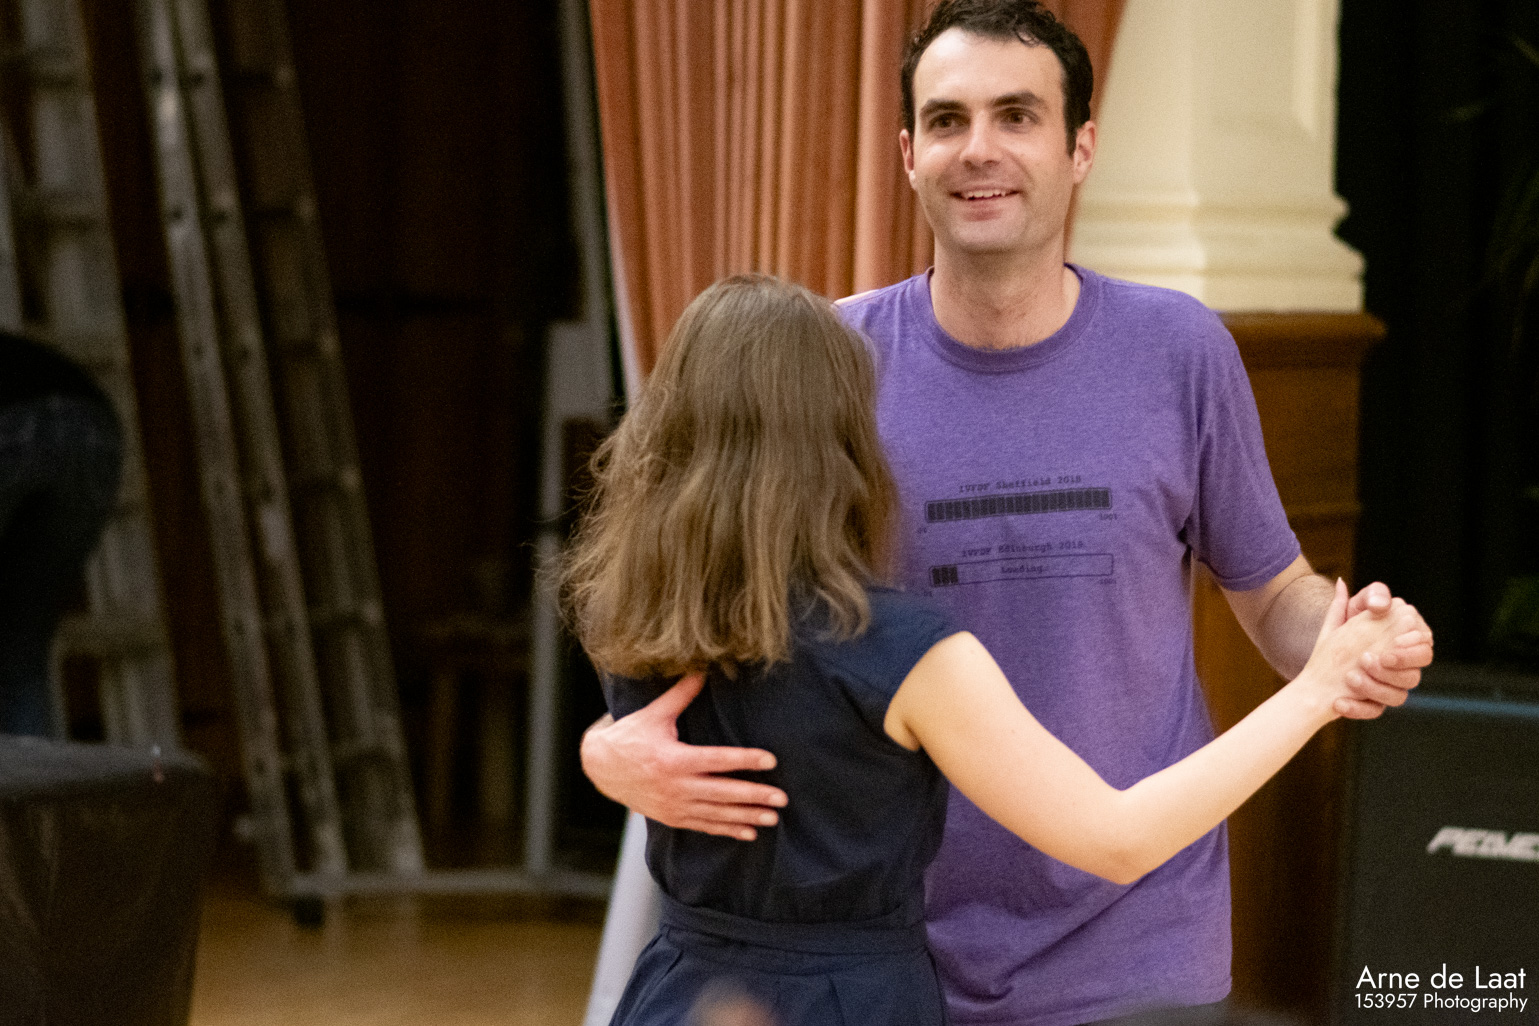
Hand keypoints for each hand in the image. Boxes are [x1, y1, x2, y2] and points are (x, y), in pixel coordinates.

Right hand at [580, 673, 787, 840]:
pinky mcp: (671, 817)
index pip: (717, 760)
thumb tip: (702, 669)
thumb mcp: (654, 714)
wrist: (600, 768)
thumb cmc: (629, 737)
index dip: (745, 760)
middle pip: (722, 793)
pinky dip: (726, 830)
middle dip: (754, 796)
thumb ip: (681, 695)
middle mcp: (675, 786)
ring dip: (746, 817)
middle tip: (781, 798)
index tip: (770, 761)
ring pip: (716, 814)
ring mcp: (673, 805)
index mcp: (673, 759)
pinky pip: (703, 826)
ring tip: (772, 818)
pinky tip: (748, 833)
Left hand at [1336, 581, 1434, 718]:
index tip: (1388, 649)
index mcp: (1407, 642)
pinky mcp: (1376, 704)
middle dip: (1391, 671)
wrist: (1323, 654)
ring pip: (1398, 697)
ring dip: (1373, 688)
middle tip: (1365, 660)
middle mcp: (1403, 667)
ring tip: (1349, 676)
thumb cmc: (1348, 626)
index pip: (1423, 649)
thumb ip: (1371, 598)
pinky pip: (1374, 712)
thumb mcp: (1355, 607)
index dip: (1409, 652)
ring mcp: (1391, 687)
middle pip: (1414, 676)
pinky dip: (1357, 708)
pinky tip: (1339, 702)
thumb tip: (1376, 601)